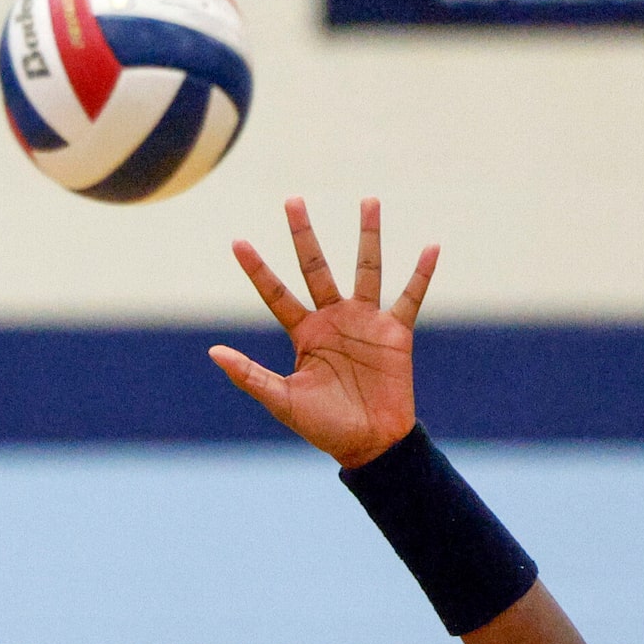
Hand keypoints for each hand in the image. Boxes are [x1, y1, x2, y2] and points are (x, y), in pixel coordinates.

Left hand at [209, 197, 437, 470]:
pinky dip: (421, 274)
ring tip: (369, 200)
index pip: (275, 293)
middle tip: (291, 200)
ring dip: (368, 236)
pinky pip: (410, 297)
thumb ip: (249, 375)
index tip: (236, 241)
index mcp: (304, 333)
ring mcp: (365, 322)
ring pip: (366, 269)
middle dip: (303, 235)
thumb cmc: (323, 426)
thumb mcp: (282, 399)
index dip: (257, 269)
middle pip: (316, 267)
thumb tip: (213, 352)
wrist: (369, 444)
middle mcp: (333, 319)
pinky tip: (430, 247)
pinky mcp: (396, 332)